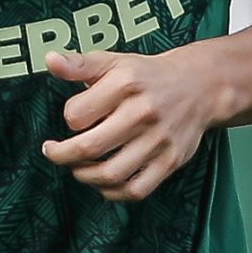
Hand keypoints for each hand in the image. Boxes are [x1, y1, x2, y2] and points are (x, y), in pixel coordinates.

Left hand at [43, 48, 228, 201]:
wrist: (202, 87)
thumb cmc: (148, 76)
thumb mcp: (115, 62)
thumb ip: (79, 63)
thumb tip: (50, 60)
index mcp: (126, 84)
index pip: (76, 114)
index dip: (68, 118)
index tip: (73, 117)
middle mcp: (143, 112)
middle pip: (90, 147)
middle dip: (62, 155)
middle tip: (54, 152)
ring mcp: (159, 140)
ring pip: (111, 174)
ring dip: (84, 176)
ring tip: (77, 168)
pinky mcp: (171, 160)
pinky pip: (136, 189)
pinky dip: (114, 192)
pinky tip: (104, 182)